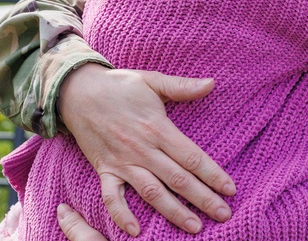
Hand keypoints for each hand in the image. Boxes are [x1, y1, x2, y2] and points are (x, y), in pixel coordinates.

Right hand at [59, 64, 236, 235]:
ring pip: (151, 192)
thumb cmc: (119, 85)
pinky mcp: (104, 170)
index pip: (191, 157)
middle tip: (224, 214)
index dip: (213, 174)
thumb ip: (182, 86)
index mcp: (158, 128)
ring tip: (194, 227)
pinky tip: (135, 231)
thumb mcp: (152, 81)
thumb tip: (211, 83)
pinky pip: (112, 197)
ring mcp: (122, 162)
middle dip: (203, 199)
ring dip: (173, 212)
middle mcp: (142, 149)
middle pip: (177, 179)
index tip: (230, 189)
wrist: (76, 92)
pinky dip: (121, 215)